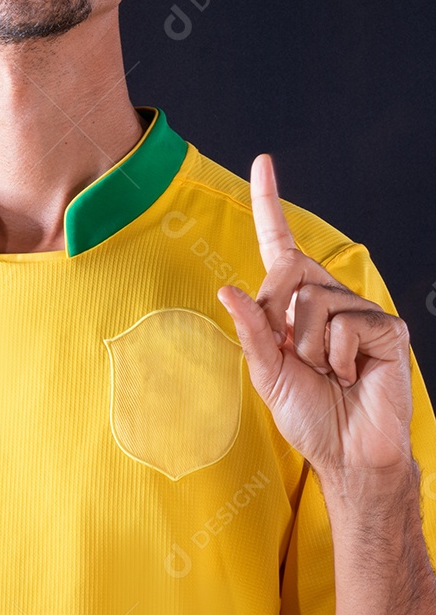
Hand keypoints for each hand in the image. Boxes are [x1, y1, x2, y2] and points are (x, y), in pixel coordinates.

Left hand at [217, 155, 412, 475]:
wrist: (347, 452)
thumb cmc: (307, 413)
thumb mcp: (267, 373)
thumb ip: (250, 331)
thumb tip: (227, 289)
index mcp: (294, 302)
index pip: (280, 243)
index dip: (269, 202)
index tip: (262, 162)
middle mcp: (327, 296)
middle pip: (288, 269)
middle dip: (277, 316)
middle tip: (297, 359)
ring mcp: (359, 310)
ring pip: (314, 303)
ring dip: (311, 350)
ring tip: (329, 374)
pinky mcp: (387, 328)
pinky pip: (346, 326)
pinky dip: (339, 358)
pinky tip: (352, 376)